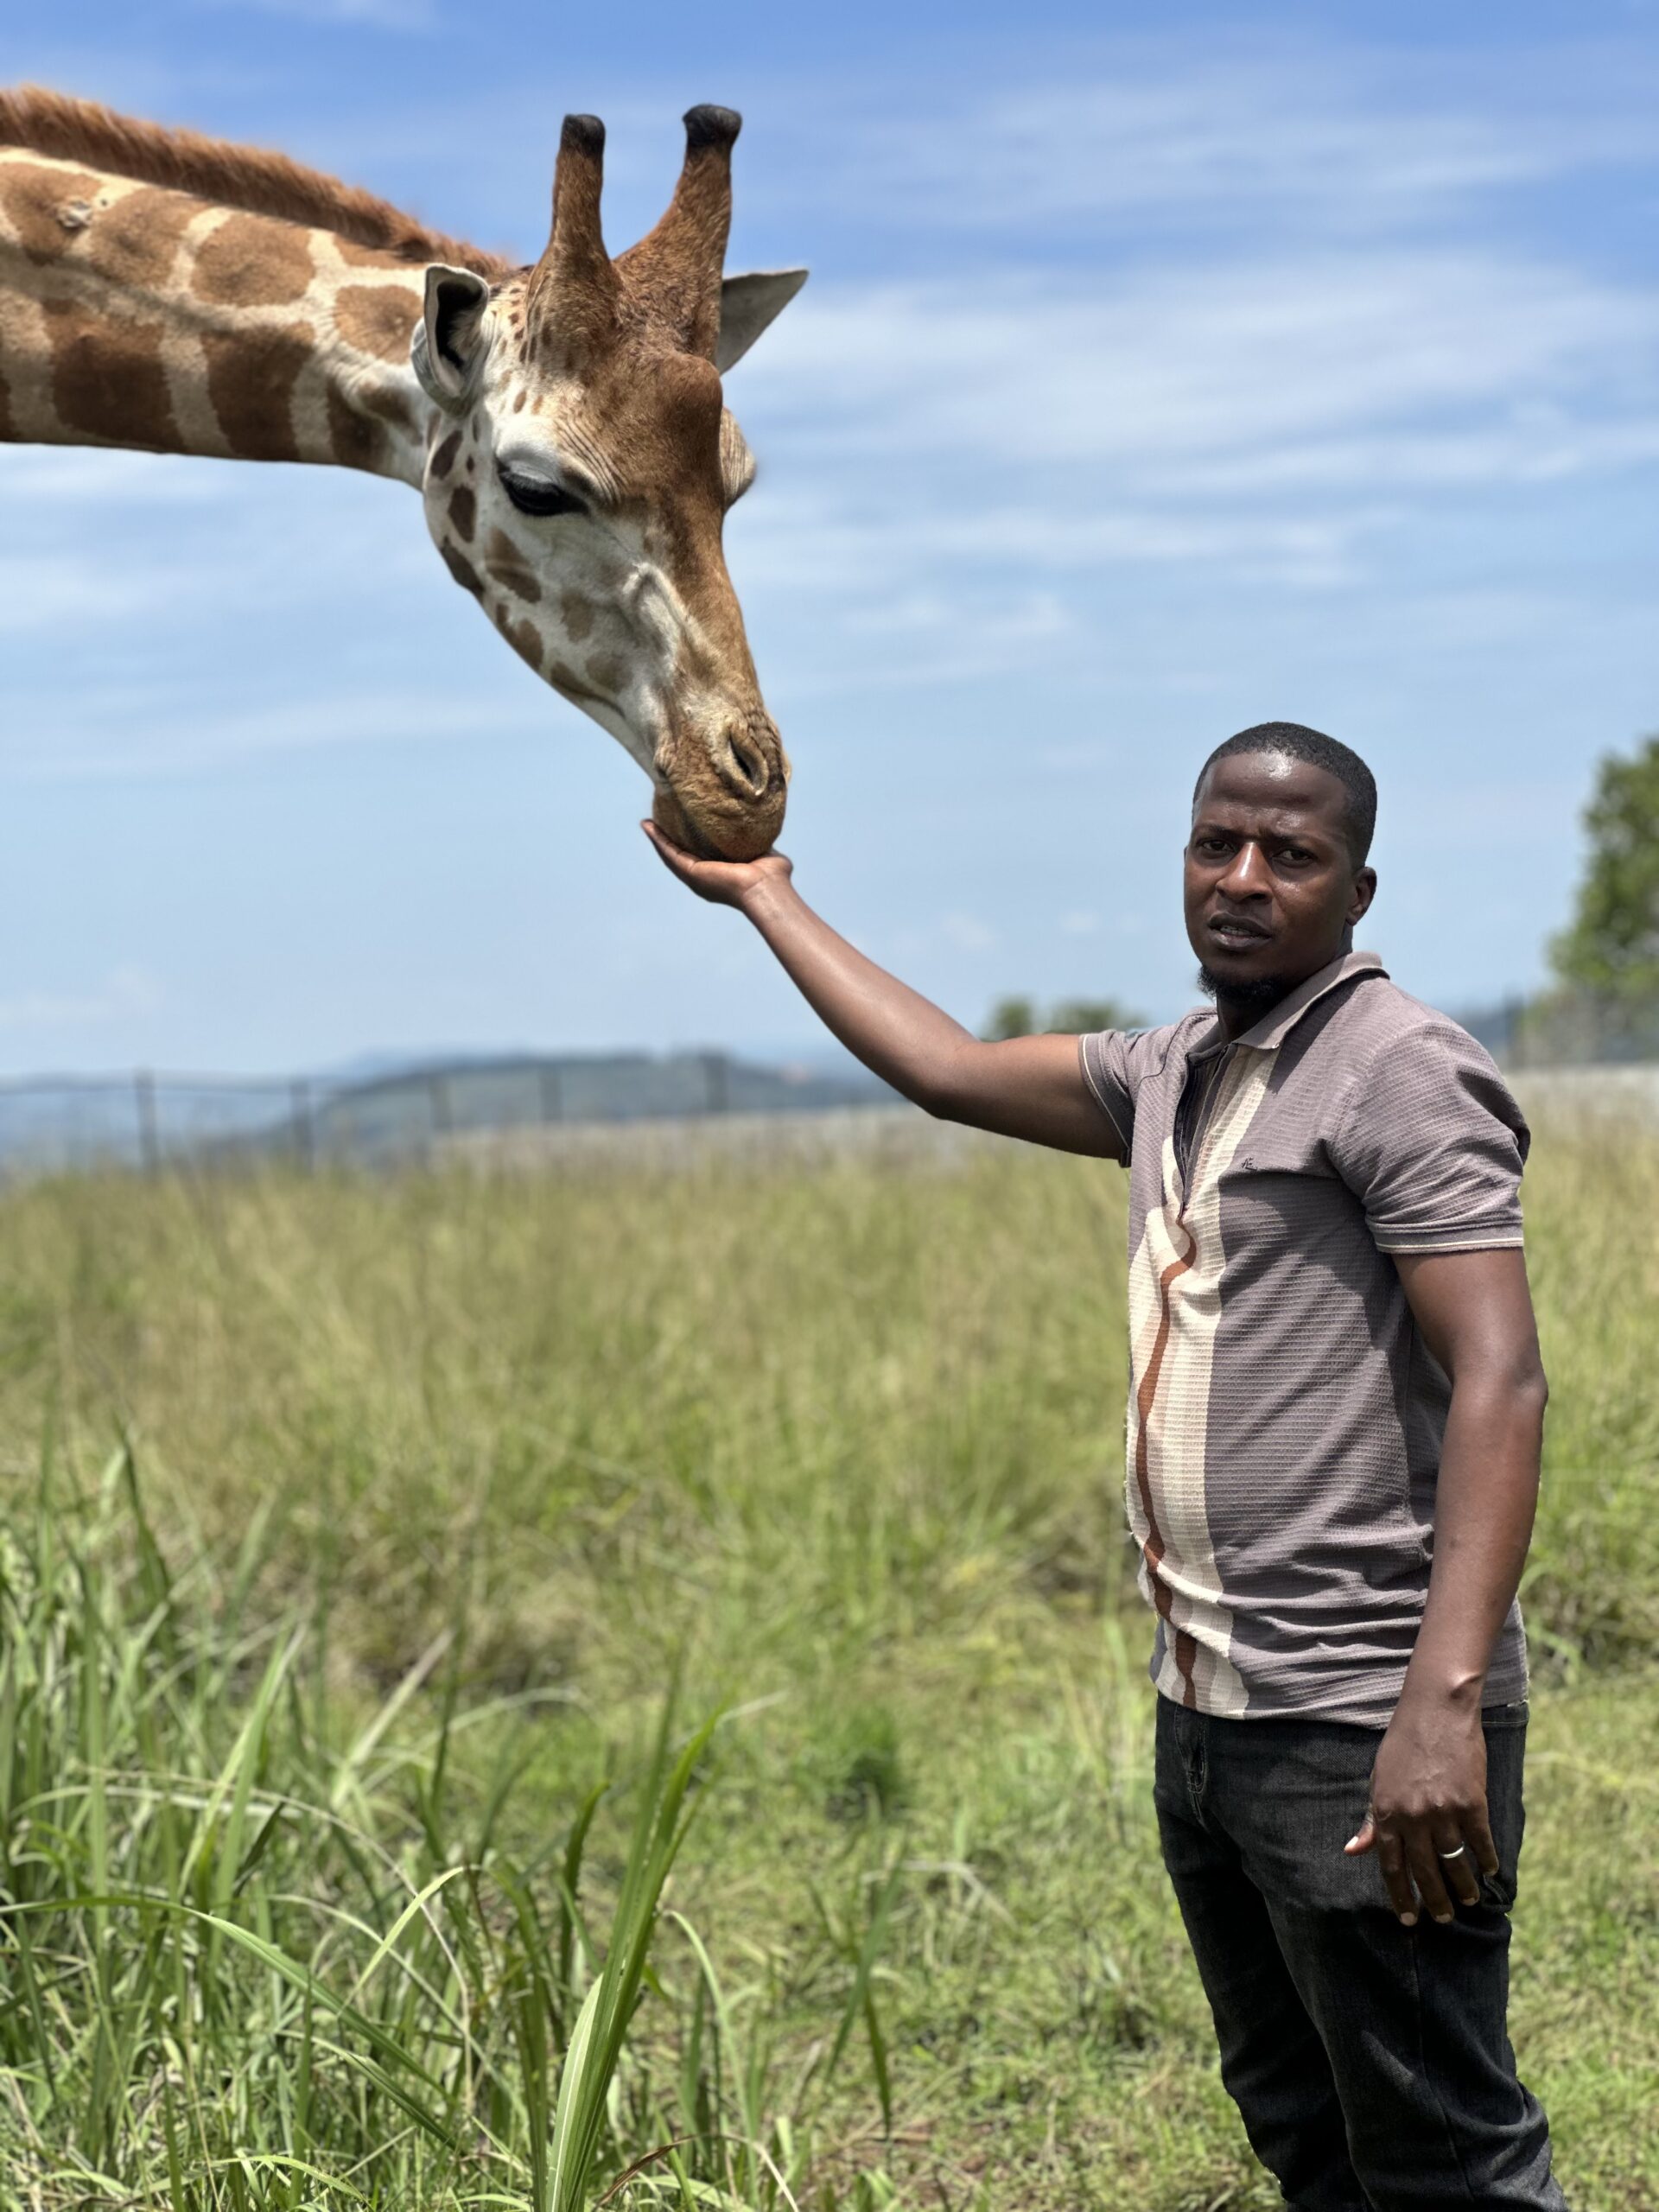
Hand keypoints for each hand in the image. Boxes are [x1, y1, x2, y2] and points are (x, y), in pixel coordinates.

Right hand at [642, 820, 793, 910]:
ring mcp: (695, 877)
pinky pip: (670, 853)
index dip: (688, 841)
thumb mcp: (764, 854)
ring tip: (647, 823)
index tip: (680, 826)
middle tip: (656, 823)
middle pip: (680, 855)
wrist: (767, 888)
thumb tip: (765, 830)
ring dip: (657, 838)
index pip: (699, 855)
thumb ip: (760, 843)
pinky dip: (658, 840)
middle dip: (667, 839)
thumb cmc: (773, 877)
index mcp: (719, 875)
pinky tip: (648, 826)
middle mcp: (704, 878)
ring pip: (670, 854)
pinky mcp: (691, 872)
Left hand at [1344, 1693, 1499, 1925]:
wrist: (1436, 1711)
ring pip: (1454, 1863)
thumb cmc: (1403, 1744)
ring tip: (1469, 1900)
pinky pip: (1481, 1843)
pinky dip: (1486, 1860)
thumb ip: (1372, 1819)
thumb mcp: (1378, 1779)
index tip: (1409, 1920)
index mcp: (1386, 1812)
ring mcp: (1444, 1812)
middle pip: (1424, 1872)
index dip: (1401, 1897)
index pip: (1391, 1867)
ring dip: (1463, 1888)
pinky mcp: (1472, 1803)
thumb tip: (1354, 1851)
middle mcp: (1413, 1817)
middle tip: (1444, 1919)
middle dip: (1434, 1901)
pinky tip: (1489, 1871)